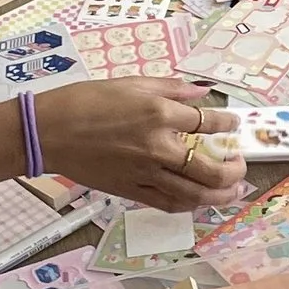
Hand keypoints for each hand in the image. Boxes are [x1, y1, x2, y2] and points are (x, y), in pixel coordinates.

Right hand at [36, 80, 248, 210]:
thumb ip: (170, 88)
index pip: (207, 123)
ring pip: (193, 194)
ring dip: (220, 195)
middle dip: (233, 170)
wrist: (48, 131)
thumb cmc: (85, 101)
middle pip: (209, 168)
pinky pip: (167, 204)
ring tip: (234, 192)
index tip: (233, 125)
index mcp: (159, 114)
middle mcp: (158, 148)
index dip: (226, 125)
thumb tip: (201, 92)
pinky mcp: (130, 191)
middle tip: (240, 166)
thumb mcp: (131, 83)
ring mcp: (145, 174)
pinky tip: (199, 201)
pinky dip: (188, 204)